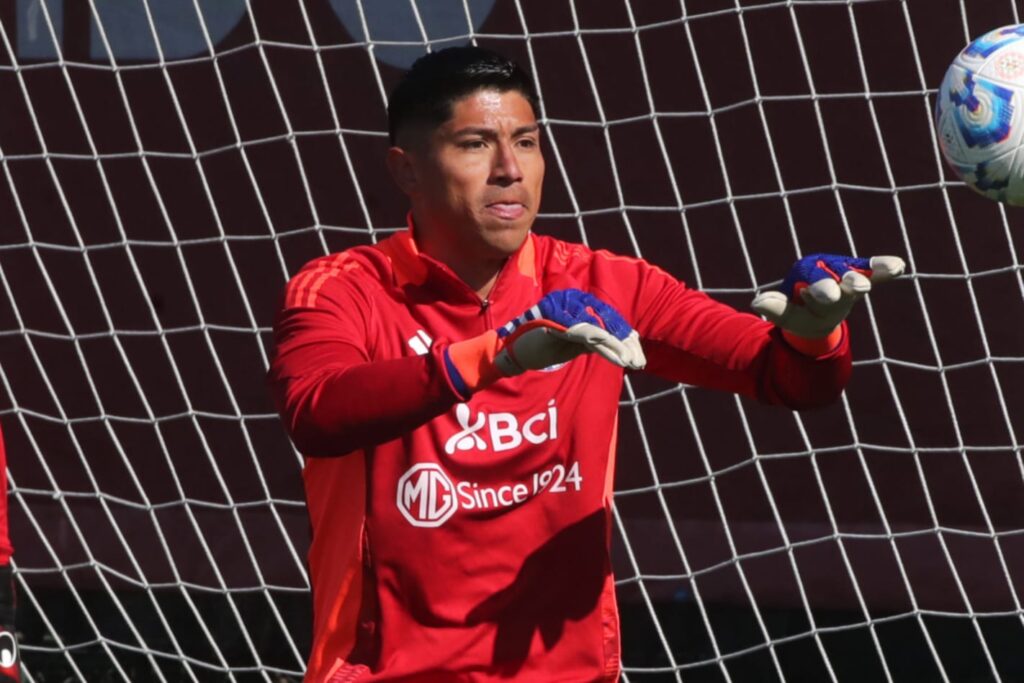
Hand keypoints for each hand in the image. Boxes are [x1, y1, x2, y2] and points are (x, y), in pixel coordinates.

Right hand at [495, 289, 646, 374]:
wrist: (514, 352)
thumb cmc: (542, 348)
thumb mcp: (573, 344)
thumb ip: (593, 340)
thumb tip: (620, 342)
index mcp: (576, 305)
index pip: (606, 319)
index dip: (623, 337)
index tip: (637, 353)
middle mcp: (573, 302)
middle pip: (607, 322)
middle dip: (625, 343)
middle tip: (638, 361)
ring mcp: (566, 311)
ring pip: (601, 329)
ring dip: (619, 347)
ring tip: (631, 362)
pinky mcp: (561, 324)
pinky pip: (589, 336)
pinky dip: (606, 347)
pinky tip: (619, 359)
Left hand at [751, 254, 904, 338]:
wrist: (814, 311)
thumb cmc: (799, 312)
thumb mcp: (787, 315)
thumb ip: (776, 308)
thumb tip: (757, 303)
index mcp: (805, 274)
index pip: (812, 280)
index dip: (818, 289)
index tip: (822, 296)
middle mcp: (826, 268)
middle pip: (837, 273)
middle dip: (846, 280)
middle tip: (857, 287)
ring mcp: (845, 272)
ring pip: (857, 269)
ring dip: (873, 269)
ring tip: (891, 268)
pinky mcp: (861, 276)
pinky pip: (873, 270)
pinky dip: (884, 267)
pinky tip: (900, 265)